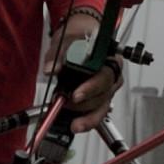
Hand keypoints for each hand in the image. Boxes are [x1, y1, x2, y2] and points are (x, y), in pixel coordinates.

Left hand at [57, 11, 120, 132]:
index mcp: (109, 57)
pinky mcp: (101, 99)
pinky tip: (77, 125)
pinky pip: (98, 113)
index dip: (91, 87)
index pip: (105, 75)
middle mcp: (113, 73)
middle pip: (105, 93)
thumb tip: (51, 68)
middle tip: (67, 103)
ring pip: (103, 106)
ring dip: (87, 117)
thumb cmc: (78, 38)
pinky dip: (87, 121)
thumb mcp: (65, 40)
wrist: (80, 38)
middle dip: (85, 103)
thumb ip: (57, 54)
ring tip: (73, 122)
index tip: (76, 95)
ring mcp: (108, 87)